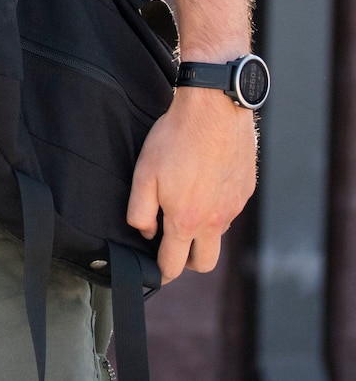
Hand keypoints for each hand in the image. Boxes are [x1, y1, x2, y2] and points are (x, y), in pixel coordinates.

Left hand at [127, 85, 258, 280]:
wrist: (213, 112)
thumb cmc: (174, 141)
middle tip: (171, 242)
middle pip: (204, 263)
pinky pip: (229, 211)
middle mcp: (215, 221)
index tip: (155, 271)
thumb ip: (141, 211)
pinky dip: (215, 208)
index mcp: (187, 221)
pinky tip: (202, 184)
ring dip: (202, 232)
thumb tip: (145, 233)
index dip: (162, 272)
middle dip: (187, 261)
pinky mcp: (245, 191)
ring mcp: (233, 207)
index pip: (175, 264)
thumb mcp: (144, 174)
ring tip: (184, 205)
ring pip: (218, 235)